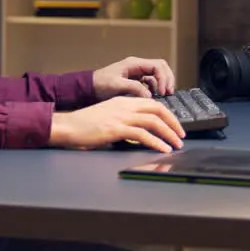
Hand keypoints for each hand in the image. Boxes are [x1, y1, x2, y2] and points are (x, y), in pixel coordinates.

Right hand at [49, 97, 185, 152]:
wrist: (68, 126)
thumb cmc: (84, 124)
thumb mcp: (108, 115)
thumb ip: (124, 119)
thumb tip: (140, 131)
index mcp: (123, 101)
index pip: (152, 104)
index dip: (167, 115)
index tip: (174, 126)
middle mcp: (124, 106)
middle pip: (157, 109)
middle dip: (173, 123)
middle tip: (181, 135)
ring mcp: (121, 116)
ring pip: (153, 121)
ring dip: (169, 133)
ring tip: (176, 145)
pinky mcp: (116, 128)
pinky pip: (142, 134)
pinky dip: (156, 142)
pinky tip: (162, 149)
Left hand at [93, 56, 174, 99]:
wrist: (89, 88)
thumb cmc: (100, 83)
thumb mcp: (116, 85)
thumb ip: (134, 88)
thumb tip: (150, 95)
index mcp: (134, 63)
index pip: (157, 66)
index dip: (163, 78)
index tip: (163, 92)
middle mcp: (138, 66)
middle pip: (161, 68)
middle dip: (167, 79)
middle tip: (169, 93)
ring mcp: (137, 73)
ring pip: (157, 75)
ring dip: (162, 84)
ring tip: (164, 96)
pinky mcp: (135, 81)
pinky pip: (151, 82)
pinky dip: (155, 89)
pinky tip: (153, 97)